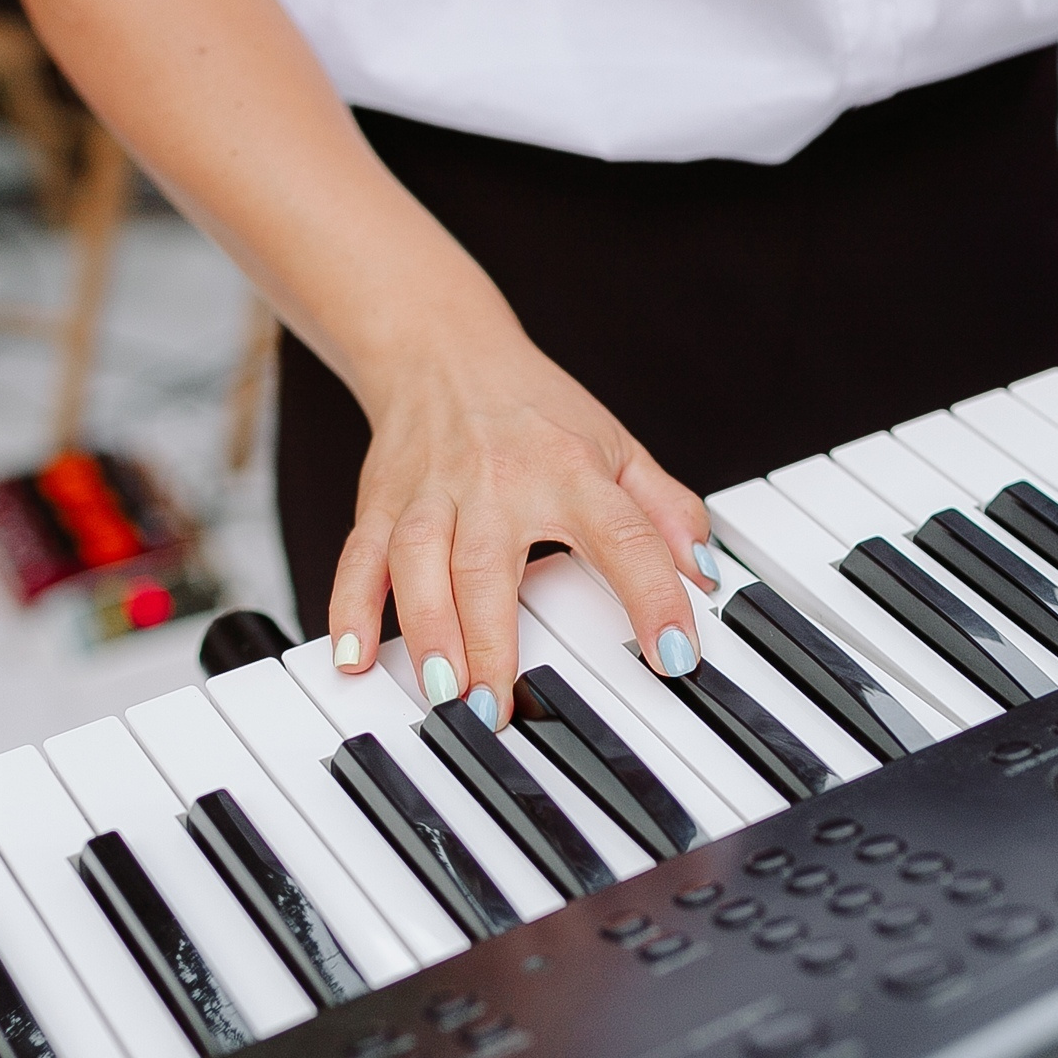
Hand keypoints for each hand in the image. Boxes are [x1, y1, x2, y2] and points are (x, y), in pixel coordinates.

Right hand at [328, 334, 714, 725]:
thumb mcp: (617, 445)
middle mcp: (497, 481)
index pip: (624, 535)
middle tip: (499, 708)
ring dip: (427, 631)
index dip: (654, 595)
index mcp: (571, 470)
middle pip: (490, 564)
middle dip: (491, 639)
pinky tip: (352, 657)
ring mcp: (432, 493)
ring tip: (443, 693)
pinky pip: (359, 558)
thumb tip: (707, 571)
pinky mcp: (380, 502)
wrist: (442, 349)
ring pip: (419, 563)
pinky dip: (350, 608)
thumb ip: (666, 508)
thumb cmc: (535, 408)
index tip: (674, 655)